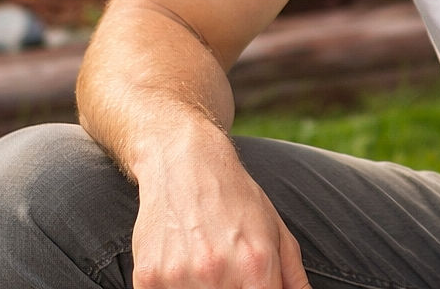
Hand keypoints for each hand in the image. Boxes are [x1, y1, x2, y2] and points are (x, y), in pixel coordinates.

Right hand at [131, 145, 311, 288]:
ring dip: (203, 288)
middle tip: (231, 271)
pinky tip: (183, 263)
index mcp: (256, 262)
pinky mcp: (148, 279)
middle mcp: (217, 272)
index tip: (255, 286)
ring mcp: (179, 278)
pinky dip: (177, 286)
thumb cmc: (235, 197)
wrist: (184, 163)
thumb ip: (292, 276)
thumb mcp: (274, 228)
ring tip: (206, 261)